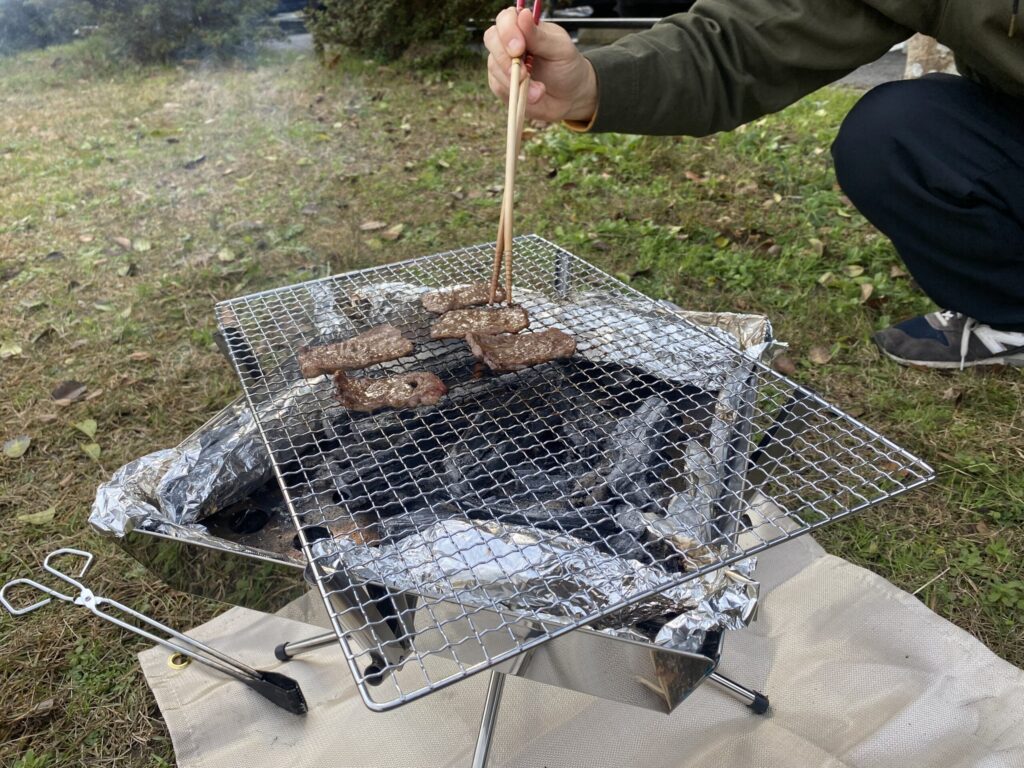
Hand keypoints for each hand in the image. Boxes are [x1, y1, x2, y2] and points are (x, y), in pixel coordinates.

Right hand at [484, 7, 597, 123]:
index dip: (508, 31)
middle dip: (505, 58)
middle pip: (492, 39)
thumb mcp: (560, 50)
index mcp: (525, 27)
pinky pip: (497, 85)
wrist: (569, 98)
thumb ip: (539, 36)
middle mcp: (510, 42)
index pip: (506, 19)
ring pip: (494, 65)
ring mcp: (503, 62)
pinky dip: (514, 93)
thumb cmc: (567, 68)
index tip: (519, 49)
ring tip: (539, 91)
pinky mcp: (501, 83)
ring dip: (515, 81)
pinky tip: (532, 96)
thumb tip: (523, 15)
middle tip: (523, 74)